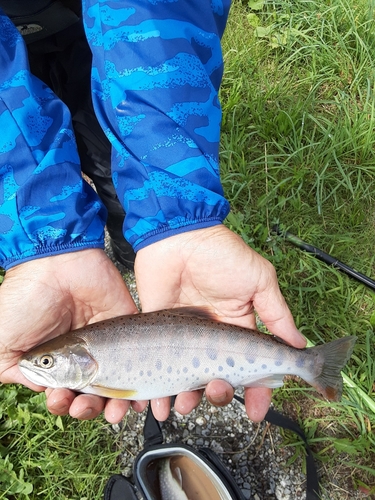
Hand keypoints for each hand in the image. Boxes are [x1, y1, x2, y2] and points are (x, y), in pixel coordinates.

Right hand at [0, 248, 144, 422]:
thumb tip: (41, 389)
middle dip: (88, 408)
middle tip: (83, 405)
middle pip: (91, 393)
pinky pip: (139, 360)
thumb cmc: (26, 299)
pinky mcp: (127, 326)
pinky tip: (136, 400)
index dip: (63, 403)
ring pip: (117, 384)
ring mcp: (106, 342)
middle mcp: (82, 354)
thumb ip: (16, 371)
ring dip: (114, 405)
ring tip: (112, 411)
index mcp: (55, 359)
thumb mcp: (4, 341)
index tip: (61, 399)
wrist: (57, 263)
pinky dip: (140, 385)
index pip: (63, 392)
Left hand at [135, 224, 305, 421]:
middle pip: (220, 378)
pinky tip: (158, 402)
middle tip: (217, 391)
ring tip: (184, 403)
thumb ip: (277, 313)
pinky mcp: (160, 329)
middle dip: (220, 393)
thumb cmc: (222, 253)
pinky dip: (159, 388)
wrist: (177, 234)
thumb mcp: (258, 279)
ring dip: (189, 398)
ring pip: (189, 378)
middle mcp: (213, 336)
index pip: (251, 367)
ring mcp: (186, 335)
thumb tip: (300, 346)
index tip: (256, 411)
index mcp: (239, 326)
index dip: (257, 391)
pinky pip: (160, 364)